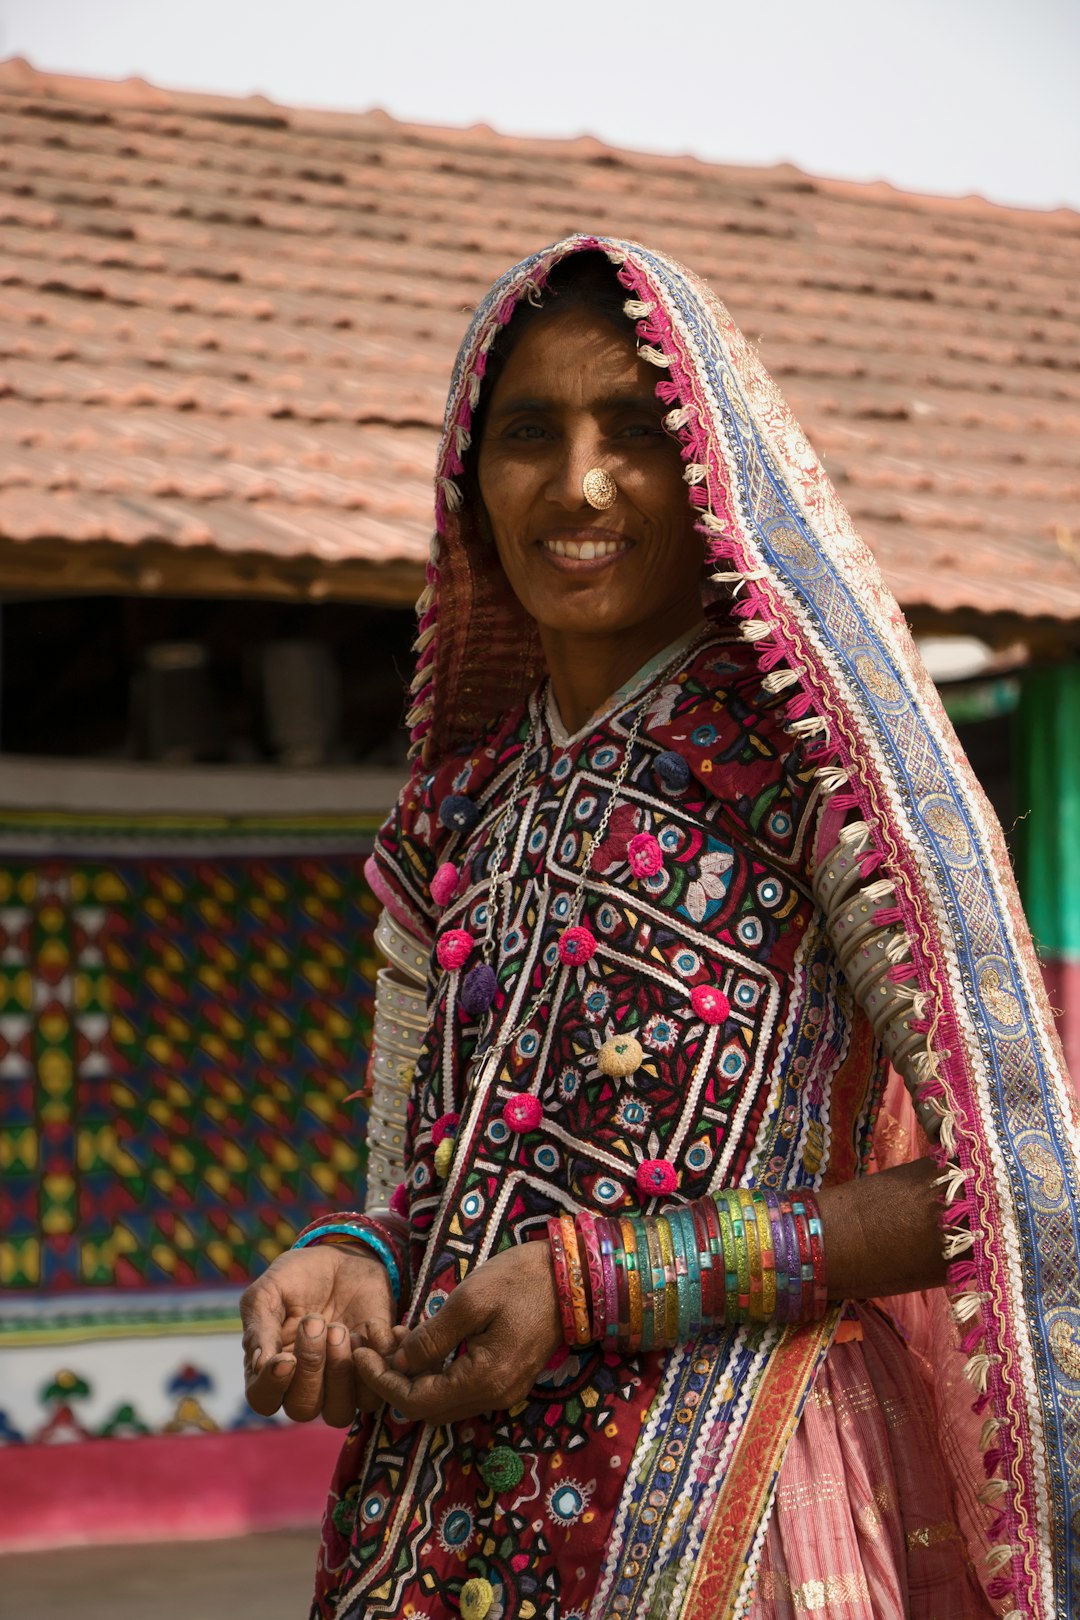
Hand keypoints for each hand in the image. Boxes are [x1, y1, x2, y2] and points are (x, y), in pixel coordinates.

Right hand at [240, 1244, 395, 1425]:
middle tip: (315, 1322)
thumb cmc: (300, 1276)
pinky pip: (374, 1394)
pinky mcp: (370, 1374)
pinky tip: (368, 1326)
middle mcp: (302, 1384)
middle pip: (302, 1409)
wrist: (346, 1258)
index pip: (264, 1400)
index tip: (286, 1359)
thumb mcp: (270, 1290)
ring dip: (340, 1373)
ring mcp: (338, 1384)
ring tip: (340, 1329)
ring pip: (338, 1412)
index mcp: (270, 1368)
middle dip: (311, 1366)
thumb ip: (259, 1325)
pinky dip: (373, 1361)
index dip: (272, 1386)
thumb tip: (258, 1364)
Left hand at [353, 1240, 561, 1425]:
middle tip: (372, 1346)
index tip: (359, 1353)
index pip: (416, 1401)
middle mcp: (493, 1397)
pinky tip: (422, 1343)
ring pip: (442, 1401)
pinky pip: (460, 1389)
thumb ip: (432, 1337)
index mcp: (483, 1380)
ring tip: (393, 1339)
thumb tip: (399, 1363)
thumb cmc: (521, 1280)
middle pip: (426, 1408)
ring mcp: (503, 1392)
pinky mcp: (507, 1379)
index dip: (381, 1381)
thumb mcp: (470, 1299)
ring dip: (412, 1377)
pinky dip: (434, 1373)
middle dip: (392, 1381)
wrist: (574, 1277)